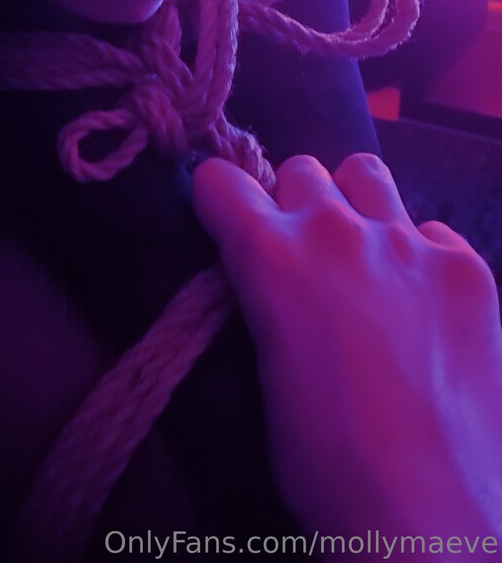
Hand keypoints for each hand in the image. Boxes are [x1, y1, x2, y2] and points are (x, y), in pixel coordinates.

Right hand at [192, 153, 501, 543]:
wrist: (432, 516)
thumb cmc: (325, 462)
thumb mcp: (267, 368)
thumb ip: (268, 297)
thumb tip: (275, 277)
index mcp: (270, 256)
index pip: (220, 178)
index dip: (218, 198)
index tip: (226, 218)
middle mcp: (336, 229)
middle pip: (301, 169)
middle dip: (294, 203)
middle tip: (305, 255)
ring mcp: (408, 242)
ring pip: (366, 172)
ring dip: (355, 203)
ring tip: (366, 255)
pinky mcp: (465, 266)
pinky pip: (431, 231)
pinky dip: (420, 257)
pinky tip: (426, 310)